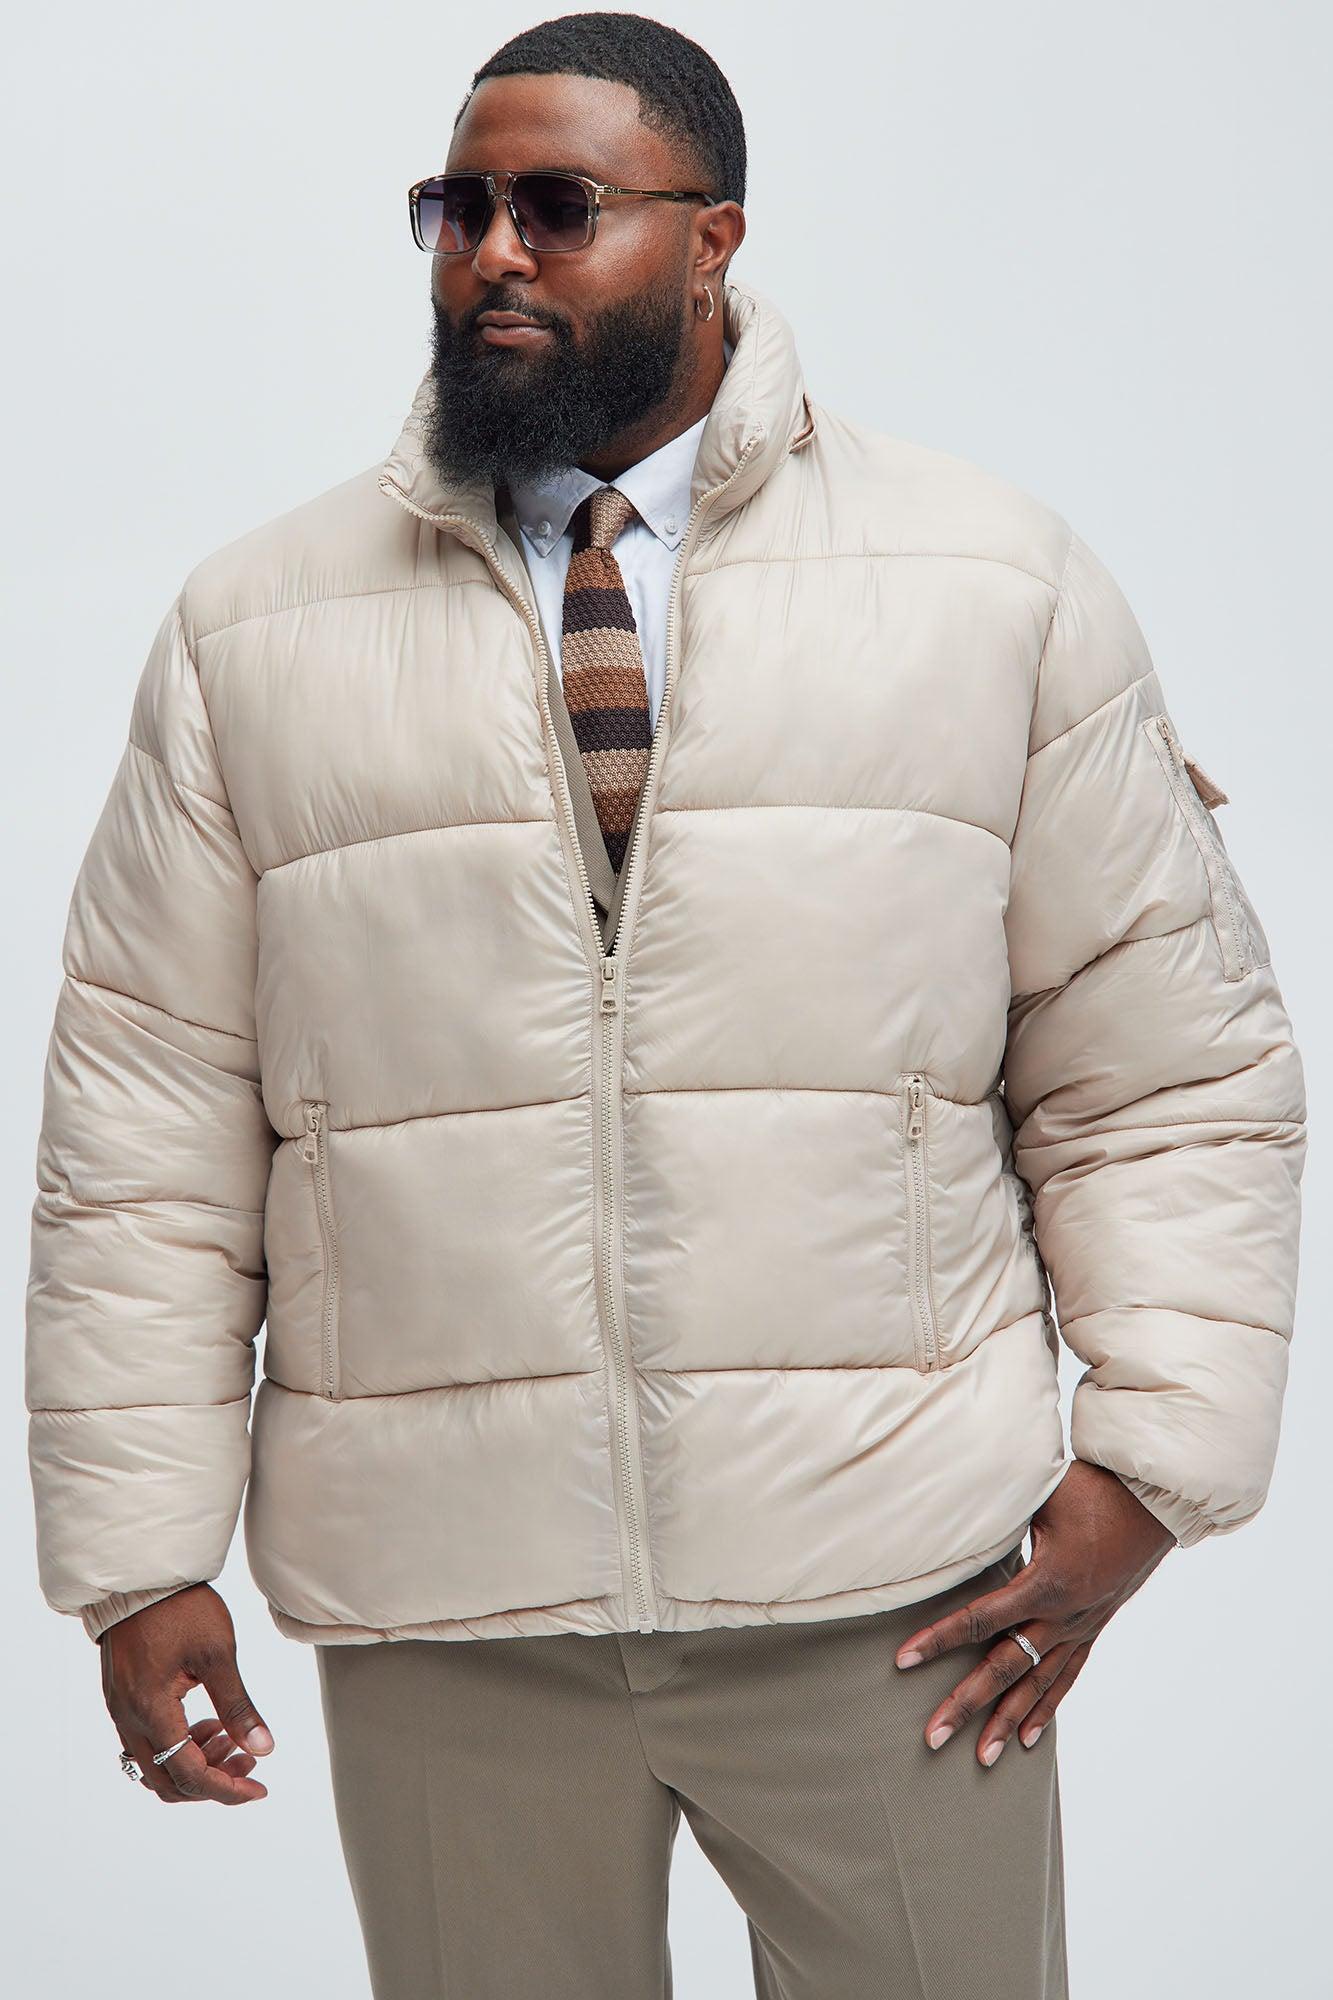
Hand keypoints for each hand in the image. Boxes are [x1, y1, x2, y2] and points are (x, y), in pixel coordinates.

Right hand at [100, 1584, 274, 1803]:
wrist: (141, 1577)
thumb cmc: (181, 1609)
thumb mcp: (218, 1655)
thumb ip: (239, 1707)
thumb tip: (263, 1748)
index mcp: (152, 1711)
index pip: (189, 1774)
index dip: (226, 1790)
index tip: (258, 1789)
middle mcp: (129, 1719)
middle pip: (167, 1781)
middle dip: (212, 1782)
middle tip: (249, 1763)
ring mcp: (121, 1710)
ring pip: (155, 1765)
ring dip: (194, 1764)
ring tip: (232, 1740)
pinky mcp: (122, 1698)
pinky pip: (147, 1743)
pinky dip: (178, 1745)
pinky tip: (208, 1724)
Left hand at [893, 1459, 1175, 1766]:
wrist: (1153, 1499)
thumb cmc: (1092, 1488)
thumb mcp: (1038, 1496)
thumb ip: (998, 1518)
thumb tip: (952, 1520)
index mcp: (1045, 1583)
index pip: (980, 1620)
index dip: (939, 1640)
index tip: (903, 1660)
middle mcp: (1063, 1616)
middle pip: (1005, 1668)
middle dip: (966, 1704)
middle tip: (932, 1737)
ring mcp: (1081, 1627)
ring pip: (1038, 1684)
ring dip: (1007, 1722)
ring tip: (980, 1758)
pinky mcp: (1093, 1628)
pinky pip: (1067, 1677)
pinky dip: (1046, 1709)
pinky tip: (1028, 1739)